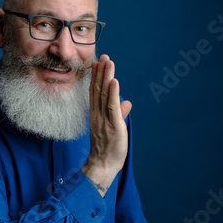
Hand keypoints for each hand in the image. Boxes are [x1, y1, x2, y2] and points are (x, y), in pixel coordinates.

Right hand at [81, 54, 131, 195]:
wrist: (102, 166)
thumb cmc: (108, 149)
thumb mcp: (114, 128)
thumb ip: (119, 113)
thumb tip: (127, 102)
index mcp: (96, 114)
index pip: (95, 92)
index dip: (96, 77)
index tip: (97, 63)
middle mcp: (97, 114)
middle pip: (98, 89)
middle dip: (101, 72)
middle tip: (103, 56)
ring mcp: (104, 119)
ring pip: (104, 95)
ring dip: (106, 77)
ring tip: (108, 62)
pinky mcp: (113, 126)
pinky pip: (112, 107)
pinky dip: (113, 93)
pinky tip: (114, 81)